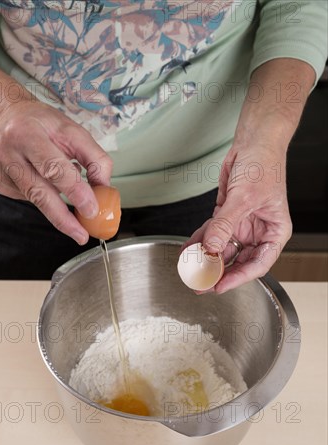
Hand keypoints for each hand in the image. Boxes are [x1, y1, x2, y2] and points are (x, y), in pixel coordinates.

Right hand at [0, 99, 112, 243]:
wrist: (6, 116)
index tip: (91, 210)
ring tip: (73, 206)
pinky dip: (44, 196)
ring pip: (35, 199)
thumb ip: (94, 158)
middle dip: (63, 218)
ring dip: (58, 208)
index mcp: (27, 133)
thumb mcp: (73, 131)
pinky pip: (28, 198)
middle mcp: (7, 151)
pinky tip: (46, 181)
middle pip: (38, 193)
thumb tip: (104, 188)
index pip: (53, 168)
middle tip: (81, 234)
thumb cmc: (42, 123)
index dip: (74, 191)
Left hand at [184, 143, 291, 292]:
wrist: (254, 141)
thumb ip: (225, 225)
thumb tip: (211, 248)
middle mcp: (258, 232)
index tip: (219, 286)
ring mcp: (241, 225)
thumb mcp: (244, 198)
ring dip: (204, 258)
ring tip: (188, 269)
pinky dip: (198, 241)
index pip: (258, 264)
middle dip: (218, 272)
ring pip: (221, 248)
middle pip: (237, 260)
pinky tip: (187, 250)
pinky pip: (210, 233)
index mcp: (274, 232)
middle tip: (200, 283)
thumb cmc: (264, 165)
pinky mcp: (225, 216)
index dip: (238, 278)